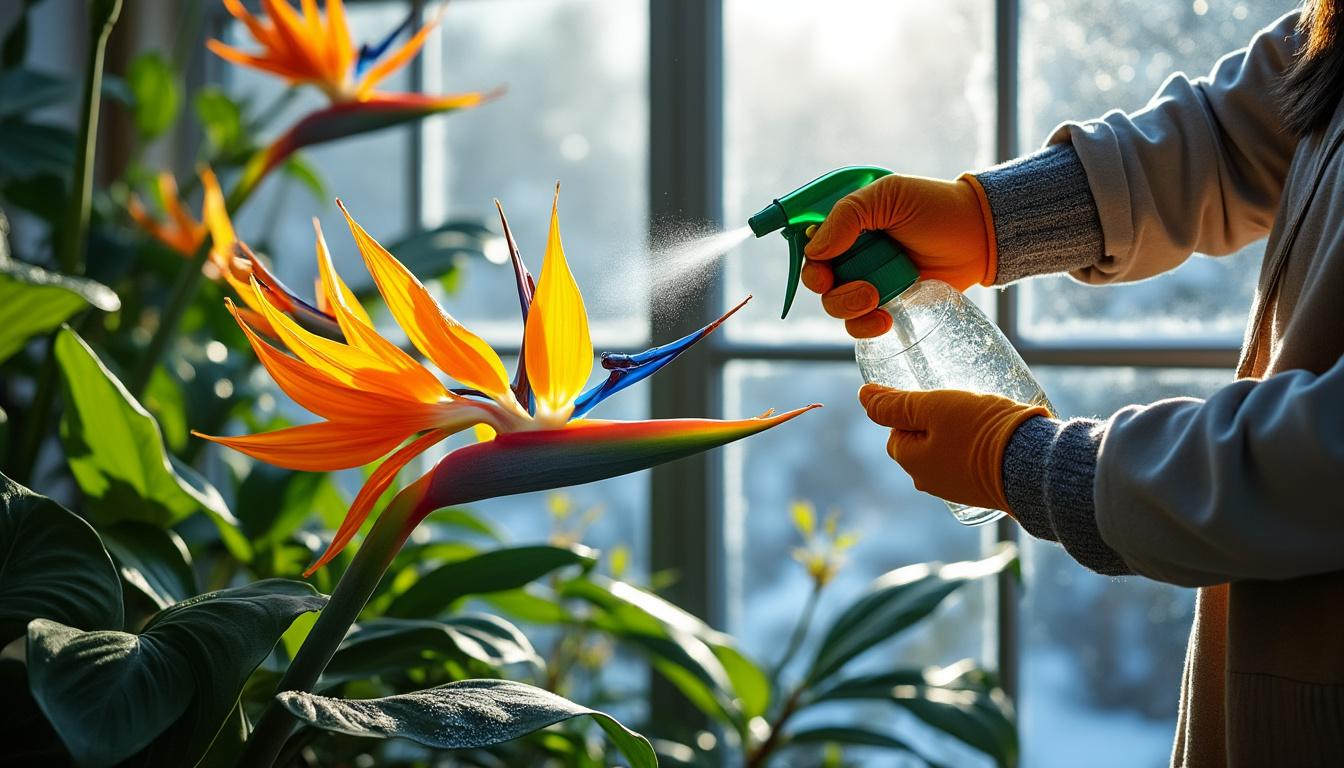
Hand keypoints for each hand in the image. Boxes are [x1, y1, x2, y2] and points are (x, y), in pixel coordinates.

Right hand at [802, 174, 993, 337]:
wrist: (979, 236)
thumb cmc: (935, 207)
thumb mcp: (888, 195)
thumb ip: (848, 215)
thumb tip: (814, 251)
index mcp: (846, 225)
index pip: (810, 248)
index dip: (810, 264)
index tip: (823, 275)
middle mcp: (851, 253)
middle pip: (818, 282)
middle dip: (835, 292)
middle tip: (865, 292)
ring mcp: (867, 280)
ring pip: (836, 306)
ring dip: (850, 309)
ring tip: (878, 301)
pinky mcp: (886, 303)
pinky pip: (860, 324)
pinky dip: (866, 326)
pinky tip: (885, 319)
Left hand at [857, 383, 1047, 511]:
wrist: (1035, 467)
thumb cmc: (980, 432)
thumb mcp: (932, 407)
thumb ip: (896, 403)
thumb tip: (863, 395)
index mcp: (912, 463)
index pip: (897, 430)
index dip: (915, 409)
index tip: (940, 400)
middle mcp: (929, 482)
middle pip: (921, 441)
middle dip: (937, 421)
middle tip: (963, 407)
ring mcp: (956, 490)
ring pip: (946, 451)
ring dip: (958, 434)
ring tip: (982, 420)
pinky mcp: (982, 491)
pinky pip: (969, 463)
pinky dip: (976, 449)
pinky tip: (995, 437)